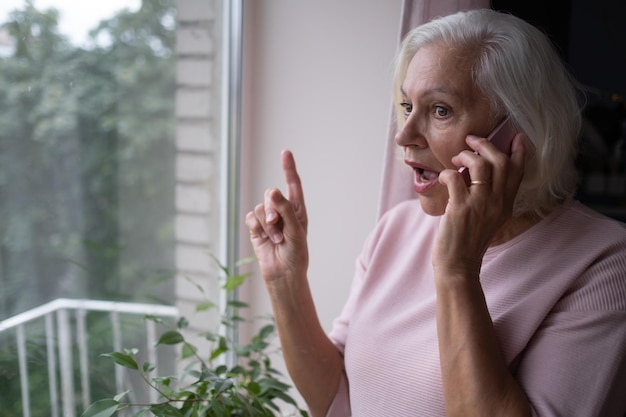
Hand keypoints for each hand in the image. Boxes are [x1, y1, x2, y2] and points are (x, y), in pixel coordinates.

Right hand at [245, 150, 308, 281]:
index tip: (285, 152)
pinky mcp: (256, 228)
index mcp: (297, 209)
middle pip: (271, 194)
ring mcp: (268, 219)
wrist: (284, 273)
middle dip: (273, 209)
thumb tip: (272, 191)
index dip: (288, 168)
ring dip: (267, 225)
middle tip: (279, 225)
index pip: (293, 184)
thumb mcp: (296, 230)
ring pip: (260, 208)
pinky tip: (264, 239)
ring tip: (277, 239)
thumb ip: (285, 209)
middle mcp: (282, 211)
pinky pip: (251, 218)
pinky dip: (257, 228)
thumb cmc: (296, 253)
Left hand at [433, 133, 527, 276]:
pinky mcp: (460, 208)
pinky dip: (447, 172)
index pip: (518, 172)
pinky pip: (455, 178)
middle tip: (472, 141)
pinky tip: (443, 178)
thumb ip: (491, 199)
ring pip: (481, 165)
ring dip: (467, 155)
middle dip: (486, 144)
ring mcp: (480, 205)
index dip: (518, 151)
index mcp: (506, 205)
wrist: (459, 266)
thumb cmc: (468, 243)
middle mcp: (498, 203)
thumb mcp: (490, 220)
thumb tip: (477, 174)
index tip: (514, 137)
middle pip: (502, 162)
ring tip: (456, 158)